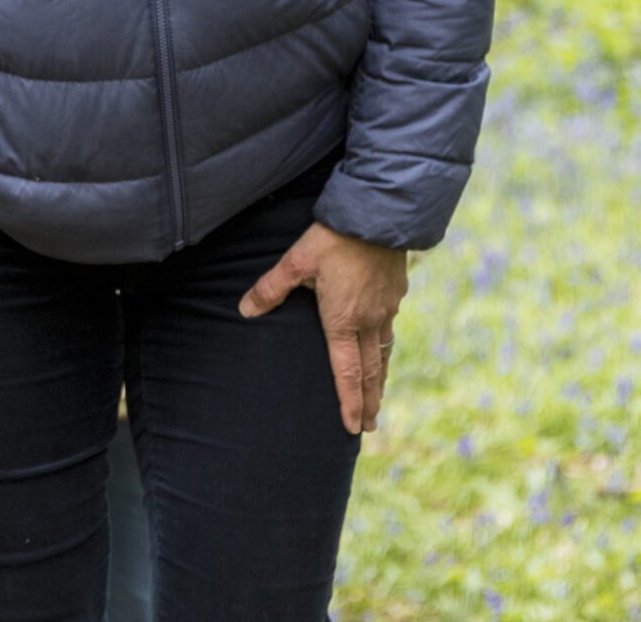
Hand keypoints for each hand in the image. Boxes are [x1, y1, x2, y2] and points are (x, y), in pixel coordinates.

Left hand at [240, 222, 407, 434]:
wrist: (377, 214)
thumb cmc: (333, 238)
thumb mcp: (296, 261)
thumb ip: (270, 288)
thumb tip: (245, 310)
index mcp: (343, 320)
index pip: (346, 372)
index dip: (349, 402)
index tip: (351, 427)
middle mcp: (369, 321)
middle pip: (370, 372)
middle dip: (369, 402)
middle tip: (369, 427)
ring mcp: (386, 308)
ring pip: (383, 353)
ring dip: (380, 380)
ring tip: (378, 400)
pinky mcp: (396, 293)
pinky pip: (390, 330)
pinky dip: (386, 350)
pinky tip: (383, 349)